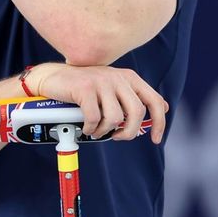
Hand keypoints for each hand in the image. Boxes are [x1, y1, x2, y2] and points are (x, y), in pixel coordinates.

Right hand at [31, 63, 167, 142]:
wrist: (52, 77)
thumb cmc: (84, 88)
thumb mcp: (113, 89)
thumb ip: (133, 97)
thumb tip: (164, 108)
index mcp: (130, 78)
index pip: (154, 100)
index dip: (159, 122)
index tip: (155, 139)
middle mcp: (118, 78)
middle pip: (136, 112)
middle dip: (129, 132)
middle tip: (117, 137)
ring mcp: (101, 81)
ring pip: (115, 118)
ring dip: (105, 131)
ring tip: (96, 131)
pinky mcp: (85, 88)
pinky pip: (95, 118)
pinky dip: (91, 128)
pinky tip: (86, 128)